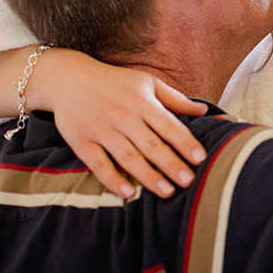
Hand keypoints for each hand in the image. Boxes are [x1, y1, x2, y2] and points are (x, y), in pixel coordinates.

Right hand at [38, 50, 209, 197]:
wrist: (68, 78)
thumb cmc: (115, 82)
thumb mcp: (146, 83)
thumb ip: (175, 99)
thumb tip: (204, 110)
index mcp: (141, 101)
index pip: (168, 125)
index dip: (185, 142)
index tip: (200, 158)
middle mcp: (122, 115)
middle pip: (150, 144)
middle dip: (171, 164)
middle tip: (189, 181)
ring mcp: (101, 130)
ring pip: (128, 157)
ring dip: (148, 176)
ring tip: (167, 192)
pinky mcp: (82, 142)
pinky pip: (99, 165)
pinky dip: (113, 179)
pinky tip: (129, 193)